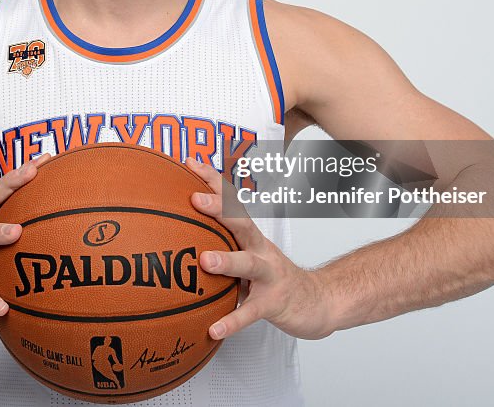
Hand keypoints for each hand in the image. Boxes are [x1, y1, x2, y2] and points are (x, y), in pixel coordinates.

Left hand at [185, 158, 334, 340]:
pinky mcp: (273, 304)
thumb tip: (175, 234)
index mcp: (251, 237)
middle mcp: (261, 250)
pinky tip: (213, 329)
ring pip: (249, 265)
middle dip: (220, 209)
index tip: (188, 163)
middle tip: (194, 200)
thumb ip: (220, 245)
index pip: (231, 202)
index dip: (212, 181)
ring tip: (204, 261)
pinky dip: (232, 321)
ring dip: (228, 261)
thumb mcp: (247, 255)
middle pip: (242, 224)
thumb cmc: (273, 277)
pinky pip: (250, 313)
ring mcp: (270, 276)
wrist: (318, 302)